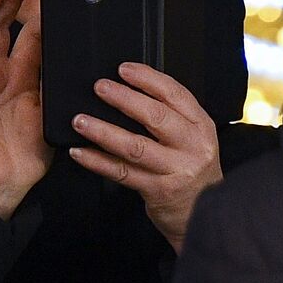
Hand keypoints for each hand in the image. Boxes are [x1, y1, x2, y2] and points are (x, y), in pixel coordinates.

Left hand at [67, 61, 222, 251]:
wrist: (202, 213)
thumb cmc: (190, 170)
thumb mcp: (192, 139)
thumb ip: (171, 116)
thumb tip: (130, 89)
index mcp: (201, 126)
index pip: (175, 94)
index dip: (148, 78)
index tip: (123, 69)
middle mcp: (192, 146)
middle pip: (156, 117)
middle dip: (124, 99)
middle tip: (99, 87)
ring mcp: (175, 170)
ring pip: (135, 146)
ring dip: (104, 131)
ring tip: (80, 121)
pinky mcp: (158, 191)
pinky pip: (122, 172)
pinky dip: (98, 161)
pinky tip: (80, 152)